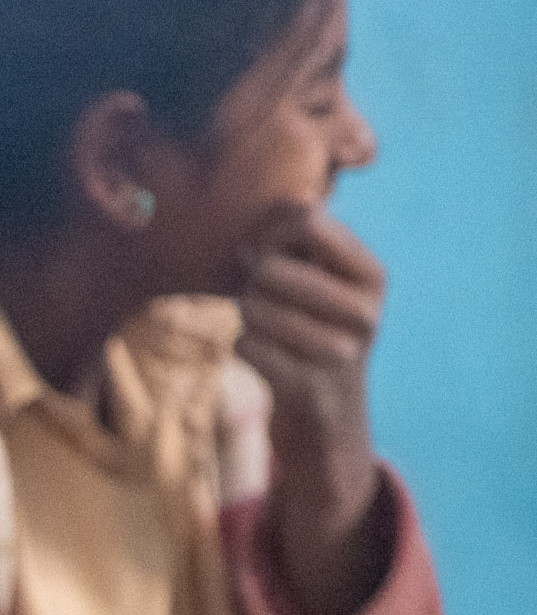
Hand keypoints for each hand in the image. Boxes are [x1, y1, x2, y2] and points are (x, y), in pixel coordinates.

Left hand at [236, 204, 392, 614]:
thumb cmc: (312, 330)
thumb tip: (278, 199)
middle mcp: (364, 313)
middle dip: (252, 282)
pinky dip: (243, 346)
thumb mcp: (322, 282)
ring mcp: (339, 353)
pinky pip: (244, 344)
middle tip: (263, 297)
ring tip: (267, 327)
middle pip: (270, 269)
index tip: (270, 252)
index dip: (273, 234)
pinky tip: (265, 355)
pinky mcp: (308, 387)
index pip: (309, 224)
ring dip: (246, 316)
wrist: (327, 414)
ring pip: (253, 307)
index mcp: (372, 276)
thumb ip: (299, 240)